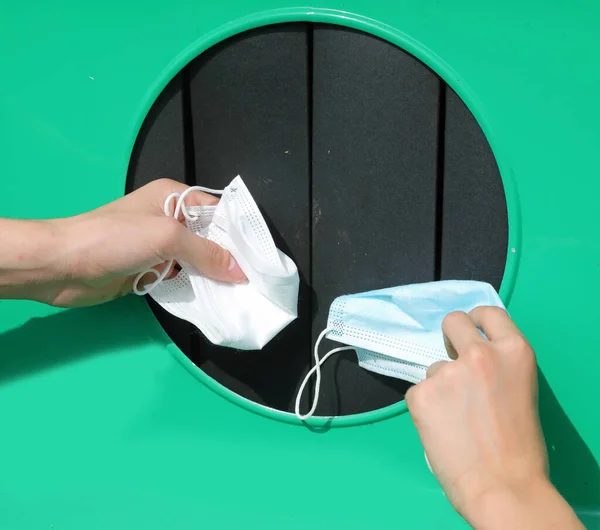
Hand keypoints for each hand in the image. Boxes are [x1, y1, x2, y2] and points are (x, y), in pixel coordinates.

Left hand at [0, 179, 245, 306]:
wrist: (61, 266)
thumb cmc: (114, 239)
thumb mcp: (167, 237)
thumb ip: (206, 253)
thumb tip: (241, 272)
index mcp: (173, 197)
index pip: (217, 211)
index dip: (239, 232)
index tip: (261, 256)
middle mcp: (168, 219)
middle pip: (209, 238)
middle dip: (229, 257)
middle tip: (255, 280)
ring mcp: (158, 246)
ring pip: (196, 261)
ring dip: (213, 276)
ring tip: (241, 294)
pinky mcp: (148, 270)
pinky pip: (180, 278)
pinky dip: (194, 288)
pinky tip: (213, 301)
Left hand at [406, 307, 582, 528]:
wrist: (503, 488)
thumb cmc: (520, 450)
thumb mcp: (520, 392)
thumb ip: (497, 370)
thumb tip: (467, 365)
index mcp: (514, 351)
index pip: (488, 313)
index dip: (476, 320)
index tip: (470, 330)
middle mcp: (479, 353)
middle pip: (453, 321)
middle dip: (449, 337)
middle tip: (453, 361)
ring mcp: (447, 372)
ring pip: (434, 368)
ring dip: (440, 387)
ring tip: (455, 421)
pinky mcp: (421, 393)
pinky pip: (418, 393)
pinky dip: (426, 408)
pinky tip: (440, 430)